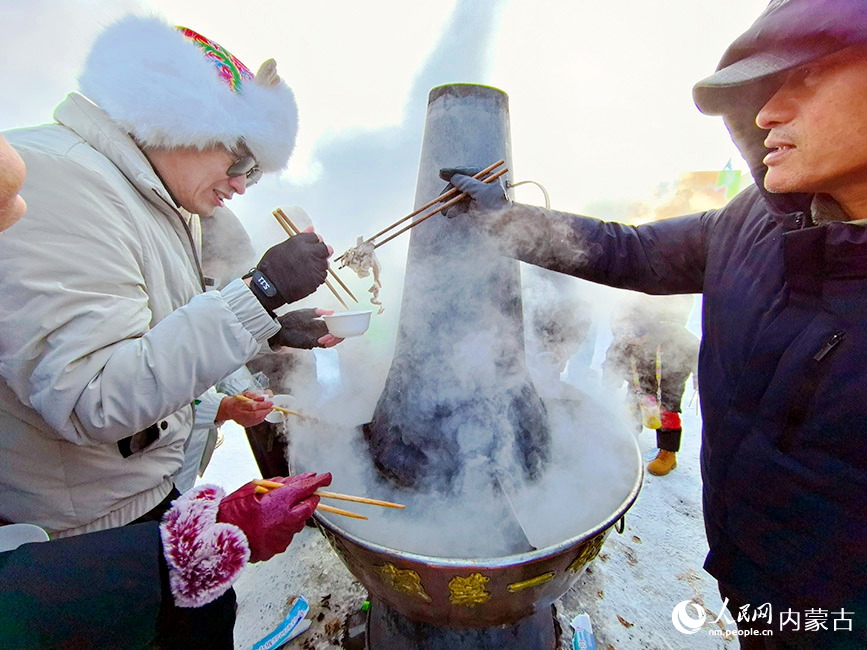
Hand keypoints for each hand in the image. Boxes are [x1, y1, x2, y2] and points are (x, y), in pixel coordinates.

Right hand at [216, 391, 272, 426]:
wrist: (228, 408)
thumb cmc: (238, 400)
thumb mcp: (246, 394)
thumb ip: (255, 395)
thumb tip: (264, 397)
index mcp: (238, 404)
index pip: (252, 406)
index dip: (263, 405)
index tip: (270, 403)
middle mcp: (239, 414)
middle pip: (255, 414)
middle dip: (265, 410)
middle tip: (271, 407)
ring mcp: (242, 421)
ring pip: (256, 419)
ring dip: (264, 414)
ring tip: (267, 409)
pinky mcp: (244, 424)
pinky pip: (255, 422)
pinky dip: (261, 418)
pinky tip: (262, 413)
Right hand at [216, 472, 331, 562]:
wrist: (220, 539)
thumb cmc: (232, 512)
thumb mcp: (253, 488)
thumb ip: (278, 484)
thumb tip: (294, 480)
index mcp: (280, 501)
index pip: (306, 488)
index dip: (318, 482)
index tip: (326, 478)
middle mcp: (287, 520)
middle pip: (308, 507)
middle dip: (309, 499)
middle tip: (305, 493)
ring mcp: (284, 536)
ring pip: (298, 521)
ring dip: (293, 514)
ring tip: (274, 511)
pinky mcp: (279, 547)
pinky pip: (287, 534)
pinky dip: (282, 527)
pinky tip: (268, 524)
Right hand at [250, 227, 331, 311]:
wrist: (269, 286)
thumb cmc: (272, 267)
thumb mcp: (282, 246)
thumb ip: (301, 238)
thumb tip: (311, 229)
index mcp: (300, 243)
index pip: (316, 238)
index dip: (314, 243)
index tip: (310, 248)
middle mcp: (309, 253)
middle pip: (325, 250)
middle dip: (320, 253)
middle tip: (311, 259)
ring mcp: (314, 267)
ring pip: (325, 264)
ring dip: (319, 265)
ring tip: (305, 270)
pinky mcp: (316, 280)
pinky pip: (322, 277)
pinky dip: (317, 277)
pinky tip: (306, 277)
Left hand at [269, 308, 342, 348]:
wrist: (280, 328)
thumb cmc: (291, 318)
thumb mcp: (305, 312)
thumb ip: (318, 312)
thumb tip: (332, 312)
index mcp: (321, 322)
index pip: (335, 325)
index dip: (340, 327)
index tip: (340, 326)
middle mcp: (321, 331)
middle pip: (336, 335)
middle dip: (337, 336)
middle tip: (332, 335)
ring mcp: (317, 338)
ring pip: (331, 341)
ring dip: (331, 341)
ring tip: (325, 339)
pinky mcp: (312, 344)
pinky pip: (323, 346)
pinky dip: (325, 344)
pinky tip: (322, 341)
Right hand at [438, 168, 510, 217]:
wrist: (506, 227)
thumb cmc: (497, 206)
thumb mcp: (481, 192)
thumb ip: (466, 183)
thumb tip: (454, 177)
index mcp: (488, 177)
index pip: (469, 172)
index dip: (454, 172)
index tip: (441, 173)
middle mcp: (483, 186)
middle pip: (462, 184)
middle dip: (450, 192)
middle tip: (440, 199)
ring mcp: (479, 198)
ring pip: (460, 196)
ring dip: (450, 203)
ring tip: (443, 211)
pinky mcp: (475, 209)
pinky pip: (462, 207)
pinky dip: (455, 210)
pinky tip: (449, 214)